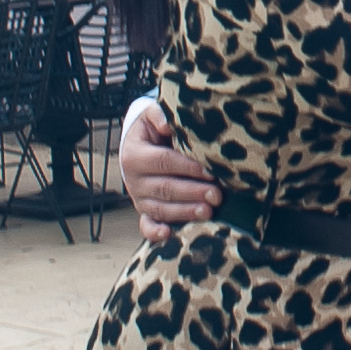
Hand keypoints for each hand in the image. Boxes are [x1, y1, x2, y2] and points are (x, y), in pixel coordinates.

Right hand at [120, 101, 219, 242]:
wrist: (139, 146)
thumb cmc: (153, 130)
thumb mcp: (152, 116)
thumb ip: (159, 115)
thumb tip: (167, 122)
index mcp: (134, 155)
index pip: (164, 162)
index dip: (187, 167)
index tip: (210, 171)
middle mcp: (134, 180)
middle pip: (165, 188)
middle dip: (192, 192)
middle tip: (217, 195)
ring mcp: (138, 198)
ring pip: (161, 209)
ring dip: (185, 212)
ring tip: (208, 212)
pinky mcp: (144, 212)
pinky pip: (146, 225)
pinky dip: (155, 233)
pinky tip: (169, 234)